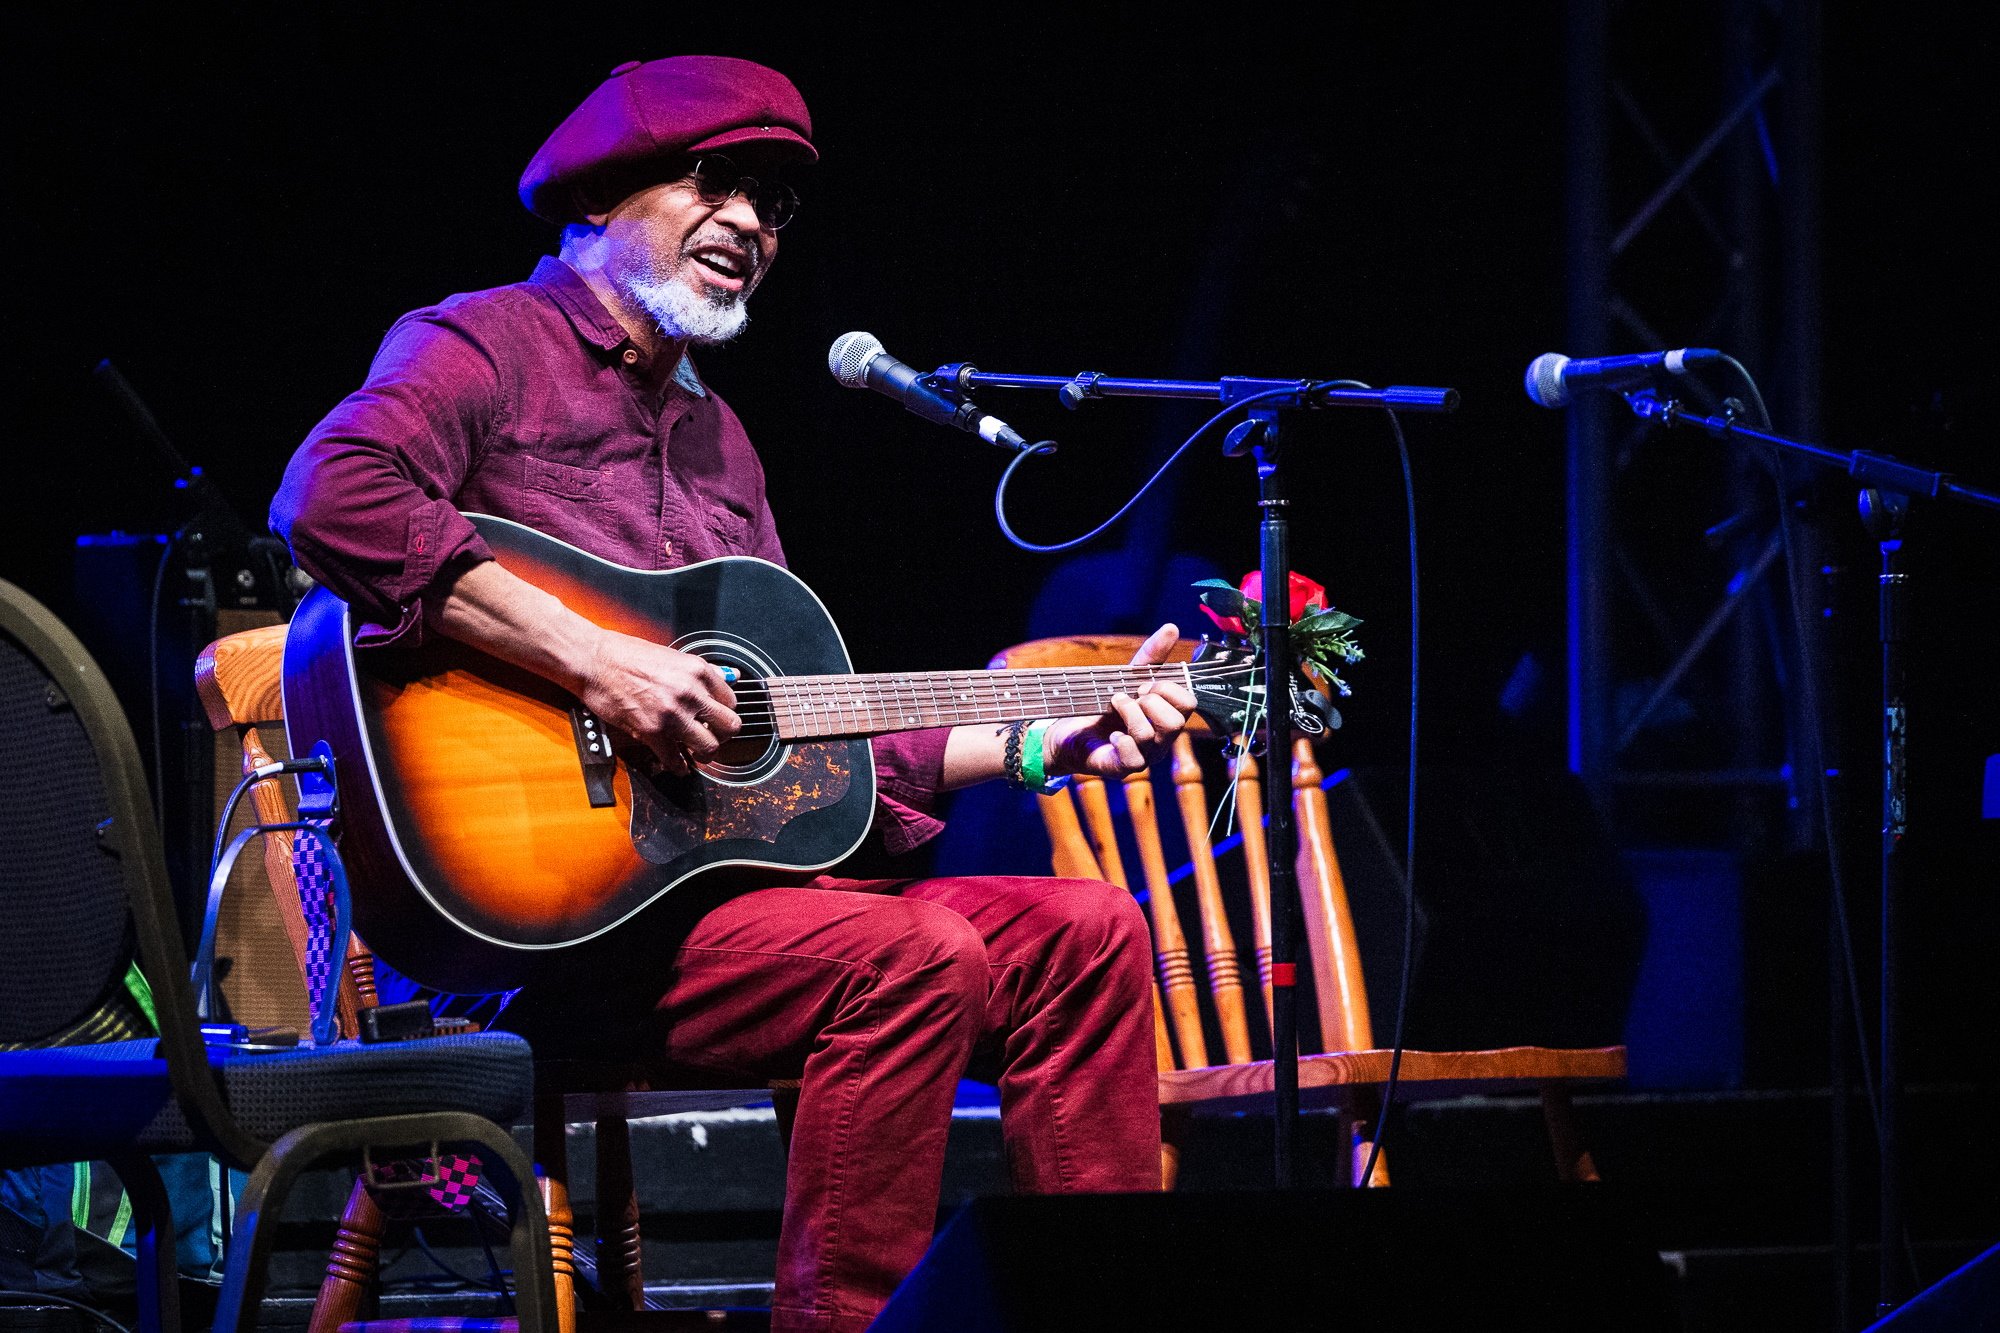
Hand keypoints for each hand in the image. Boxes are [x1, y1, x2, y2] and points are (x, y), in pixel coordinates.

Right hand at [577, 629, 738, 774]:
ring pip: (709, 747)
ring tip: (698, 753)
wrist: (594, 660)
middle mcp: (690, 692)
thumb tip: (728, 676)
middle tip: (714, 737)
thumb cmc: (626, 655)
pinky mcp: (652, 731)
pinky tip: (678, 766)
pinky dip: (678, 767)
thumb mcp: (672, 656)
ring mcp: (672, 714)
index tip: (716, 718)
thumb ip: (701, 672)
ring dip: (705, 754)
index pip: (730, 701)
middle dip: (722, 735)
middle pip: (729, 726)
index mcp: (698, 671)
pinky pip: (675, 759)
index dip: (723, 712)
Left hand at [1042, 624, 1196, 779]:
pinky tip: (1111, 735)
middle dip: (1151, 701)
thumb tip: (1171, 627)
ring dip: (1129, 712)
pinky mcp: (1122, 768)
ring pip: (1150, 735)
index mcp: (1167, 718)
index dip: (1168, 689)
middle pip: (1177, 722)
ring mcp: (1144, 756)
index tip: (1144, 684)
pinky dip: (1121, 740)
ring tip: (1114, 703)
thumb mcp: (1127, 677)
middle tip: (1131, 695)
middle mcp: (1161, 740)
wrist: (1069, 731)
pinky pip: (1133, 758)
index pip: (1188, 704)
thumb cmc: (1103, 706)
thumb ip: (1151, 655)